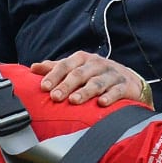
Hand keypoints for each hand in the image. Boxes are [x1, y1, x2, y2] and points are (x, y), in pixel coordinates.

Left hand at [31, 51, 152, 107]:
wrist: (128, 80)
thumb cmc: (95, 74)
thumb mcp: (76, 68)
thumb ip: (55, 68)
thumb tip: (33, 67)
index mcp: (82, 59)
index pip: (65, 65)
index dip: (54, 75)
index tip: (43, 87)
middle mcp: (96, 64)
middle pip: (79, 74)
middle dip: (66, 85)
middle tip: (55, 97)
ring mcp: (111, 74)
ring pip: (97, 82)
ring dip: (85, 91)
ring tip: (74, 101)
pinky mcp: (124, 85)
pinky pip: (117, 91)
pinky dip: (110, 96)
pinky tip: (102, 103)